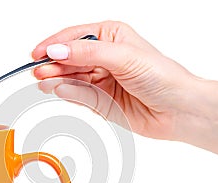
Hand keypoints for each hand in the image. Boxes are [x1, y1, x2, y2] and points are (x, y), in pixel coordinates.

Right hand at [32, 21, 196, 139]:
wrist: (178, 110)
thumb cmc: (162, 76)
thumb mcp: (124, 57)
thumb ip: (89, 53)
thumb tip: (58, 50)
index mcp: (111, 37)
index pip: (75, 37)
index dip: (55, 45)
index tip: (38, 54)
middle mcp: (104, 57)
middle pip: (70, 58)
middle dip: (53, 64)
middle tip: (39, 72)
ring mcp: (101, 79)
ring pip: (71, 77)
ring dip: (57, 79)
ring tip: (44, 81)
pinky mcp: (100, 100)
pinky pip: (79, 95)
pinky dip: (68, 93)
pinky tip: (59, 90)